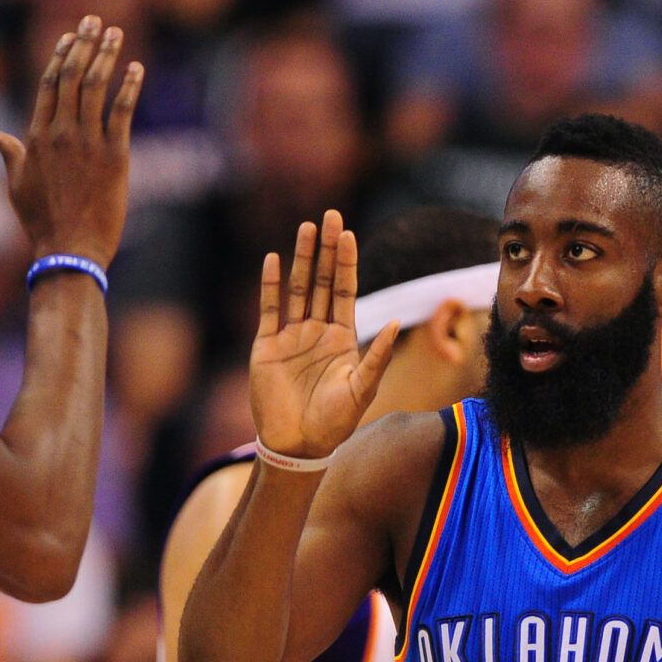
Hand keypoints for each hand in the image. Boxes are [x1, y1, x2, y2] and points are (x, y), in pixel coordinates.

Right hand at [0, 15, 142, 265]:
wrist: (70, 251)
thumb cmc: (42, 223)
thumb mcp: (17, 186)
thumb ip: (10, 155)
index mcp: (36, 137)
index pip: (48, 85)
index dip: (61, 56)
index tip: (70, 36)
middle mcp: (60, 133)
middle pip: (72, 76)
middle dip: (84, 44)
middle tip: (95, 21)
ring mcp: (87, 143)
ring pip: (96, 87)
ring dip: (107, 55)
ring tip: (116, 33)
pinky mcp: (114, 156)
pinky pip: (122, 111)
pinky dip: (130, 86)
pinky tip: (137, 68)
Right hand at [250, 210, 399, 458]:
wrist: (297, 446)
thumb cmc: (334, 422)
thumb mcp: (362, 388)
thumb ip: (377, 356)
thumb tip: (394, 323)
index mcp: (341, 338)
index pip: (345, 291)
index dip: (346, 262)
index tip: (348, 234)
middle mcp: (316, 332)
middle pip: (322, 281)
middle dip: (326, 249)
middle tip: (330, 216)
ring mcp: (291, 337)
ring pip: (298, 289)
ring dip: (302, 259)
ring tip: (306, 228)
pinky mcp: (267, 347)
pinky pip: (270, 310)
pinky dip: (272, 285)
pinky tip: (274, 260)